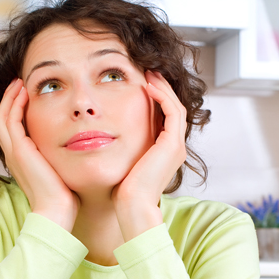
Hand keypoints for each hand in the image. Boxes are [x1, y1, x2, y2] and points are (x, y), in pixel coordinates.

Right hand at [0, 79, 78, 230]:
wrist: (56, 211)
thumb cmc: (63, 196)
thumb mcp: (60, 170)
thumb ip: (60, 157)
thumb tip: (76, 147)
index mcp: (21, 159)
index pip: (12, 129)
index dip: (16, 111)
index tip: (27, 97)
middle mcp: (13, 154)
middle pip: (3, 119)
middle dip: (10, 100)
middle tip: (20, 84)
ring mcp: (14, 152)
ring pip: (3, 116)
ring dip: (11, 97)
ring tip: (20, 84)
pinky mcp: (19, 149)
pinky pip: (10, 119)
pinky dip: (15, 104)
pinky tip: (26, 93)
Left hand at [113, 71, 187, 240]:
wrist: (130, 207)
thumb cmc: (120, 191)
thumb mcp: (122, 162)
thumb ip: (121, 147)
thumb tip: (102, 135)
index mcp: (165, 153)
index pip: (165, 117)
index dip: (155, 98)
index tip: (139, 83)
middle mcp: (174, 149)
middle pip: (173, 108)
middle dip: (160, 88)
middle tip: (147, 71)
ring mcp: (176, 147)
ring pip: (175, 106)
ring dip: (162, 87)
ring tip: (148, 72)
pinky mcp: (172, 145)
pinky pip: (172, 111)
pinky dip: (162, 96)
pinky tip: (147, 85)